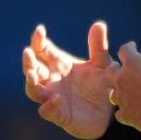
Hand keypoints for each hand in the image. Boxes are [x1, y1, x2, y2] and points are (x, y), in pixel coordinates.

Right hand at [23, 21, 114, 139]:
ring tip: (32, 74)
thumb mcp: (102, 64)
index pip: (42, 49)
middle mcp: (52, 80)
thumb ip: (98, 47)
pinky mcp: (60, 115)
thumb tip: (98, 24)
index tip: (40, 31)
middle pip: (32, 68)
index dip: (38, 40)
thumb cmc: (103, 85)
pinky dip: (49, 105)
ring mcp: (53, 97)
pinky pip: (47, 111)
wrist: (112, 111)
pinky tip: (57, 98)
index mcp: (59, 64)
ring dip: (30, 81)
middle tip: (28, 52)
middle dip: (28, 61)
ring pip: (33, 89)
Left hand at [106, 36, 140, 133]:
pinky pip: (119, 113)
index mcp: (133, 64)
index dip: (129, 48)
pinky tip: (128, 111)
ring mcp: (122, 98)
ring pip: (112, 92)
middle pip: (111, 70)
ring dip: (118, 90)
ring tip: (125, 90)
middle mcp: (123, 79)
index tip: (133, 47)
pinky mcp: (125, 115)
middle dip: (116, 68)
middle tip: (123, 69)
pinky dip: (124, 111)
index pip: (124, 50)